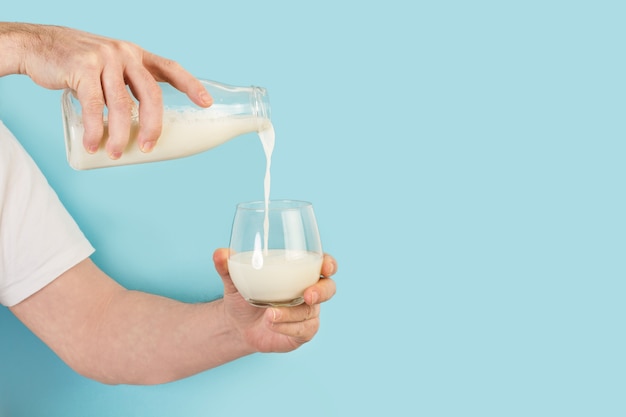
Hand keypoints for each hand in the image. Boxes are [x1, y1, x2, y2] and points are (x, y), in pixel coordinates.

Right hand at [14, 23, 211, 157]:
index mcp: (137, 55)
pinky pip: (93, 105)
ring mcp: (103, 59)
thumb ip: (127, 85)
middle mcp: (124, 54)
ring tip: (117, 154)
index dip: (191, 85)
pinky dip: (95, 129)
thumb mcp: (109, 66)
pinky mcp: (81, 67)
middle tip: (149, 148)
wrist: (38, 46)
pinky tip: (94, 145)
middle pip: (151, 94)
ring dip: (121, 134)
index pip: (171, 69)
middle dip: (153, 125)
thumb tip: (143, 124)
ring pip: (121, 104)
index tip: (207, 104)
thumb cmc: (78, 64)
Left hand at [212, 248, 336, 352]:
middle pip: (328, 289)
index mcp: (300, 272)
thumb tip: (219, 253)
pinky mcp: (302, 332)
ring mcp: (308, 313)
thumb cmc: (244, 295)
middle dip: (321, 291)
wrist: (237, 325)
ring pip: (311, 312)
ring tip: (269, 315)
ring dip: (292, 313)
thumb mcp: (234, 280)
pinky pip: (303, 330)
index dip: (329, 264)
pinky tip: (272, 325)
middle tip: (307, 295)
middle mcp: (309, 291)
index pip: (323, 264)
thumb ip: (227, 266)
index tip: (325, 266)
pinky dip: (288, 327)